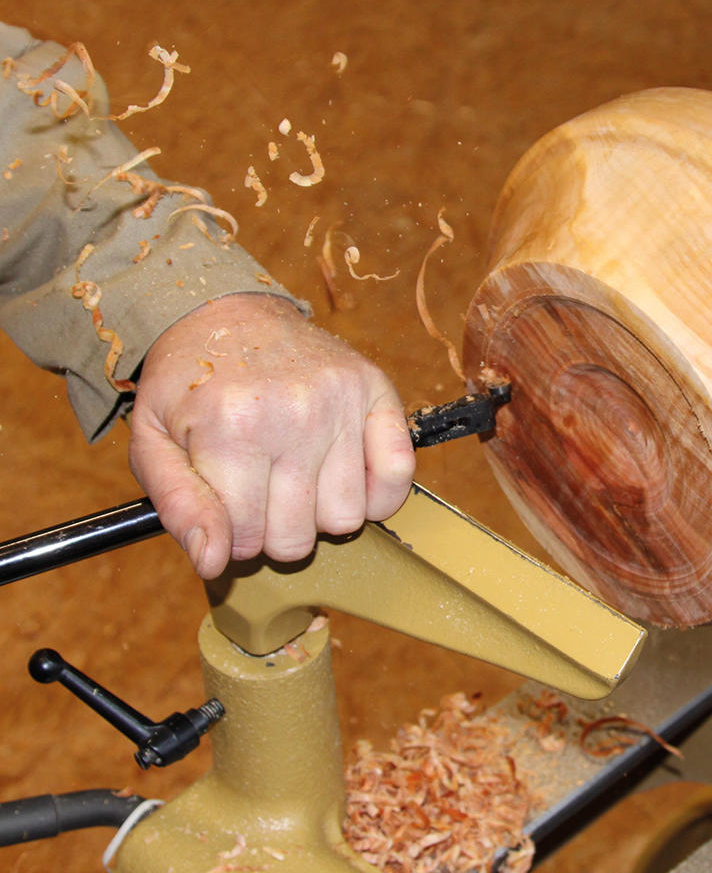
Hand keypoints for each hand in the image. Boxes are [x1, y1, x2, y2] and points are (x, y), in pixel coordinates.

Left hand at [128, 293, 415, 578]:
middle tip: (263, 493)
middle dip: (275, 530)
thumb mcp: (153, 442)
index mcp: (230, 430)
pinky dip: (379, 494)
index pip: (245, 540)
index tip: (229, 507)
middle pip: (299, 537)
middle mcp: (292, 415)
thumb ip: (177, 505)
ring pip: (347, 517)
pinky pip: (397, 474)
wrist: (224, 311)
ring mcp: (340, 402)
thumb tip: (213, 561)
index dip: (234, 536)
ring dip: (322, 513)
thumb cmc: (187, 383)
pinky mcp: (374, 390)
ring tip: (301, 479)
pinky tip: (347, 477)